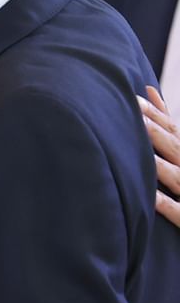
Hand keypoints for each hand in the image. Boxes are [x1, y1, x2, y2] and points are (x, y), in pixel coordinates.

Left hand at [140, 86, 179, 225]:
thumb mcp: (178, 144)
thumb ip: (167, 123)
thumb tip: (149, 90)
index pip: (171, 129)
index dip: (154, 113)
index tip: (130, 97)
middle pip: (172, 146)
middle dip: (151, 130)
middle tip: (128, 113)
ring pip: (176, 176)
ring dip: (158, 164)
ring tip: (136, 149)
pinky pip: (178, 211)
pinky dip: (165, 204)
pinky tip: (150, 198)